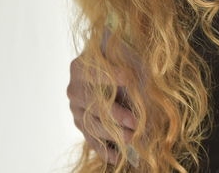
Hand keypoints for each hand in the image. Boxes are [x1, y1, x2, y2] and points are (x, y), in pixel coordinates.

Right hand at [67, 49, 138, 165]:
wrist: (109, 73)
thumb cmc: (121, 64)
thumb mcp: (126, 62)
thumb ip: (132, 74)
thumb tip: (143, 92)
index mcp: (82, 67)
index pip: (95, 72)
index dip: (112, 75)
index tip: (128, 78)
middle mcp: (75, 88)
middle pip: (93, 103)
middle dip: (115, 114)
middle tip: (135, 123)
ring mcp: (76, 108)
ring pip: (92, 124)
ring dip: (113, 134)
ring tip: (131, 139)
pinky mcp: (81, 124)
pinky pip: (91, 140)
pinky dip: (104, 150)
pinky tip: (117, 157)